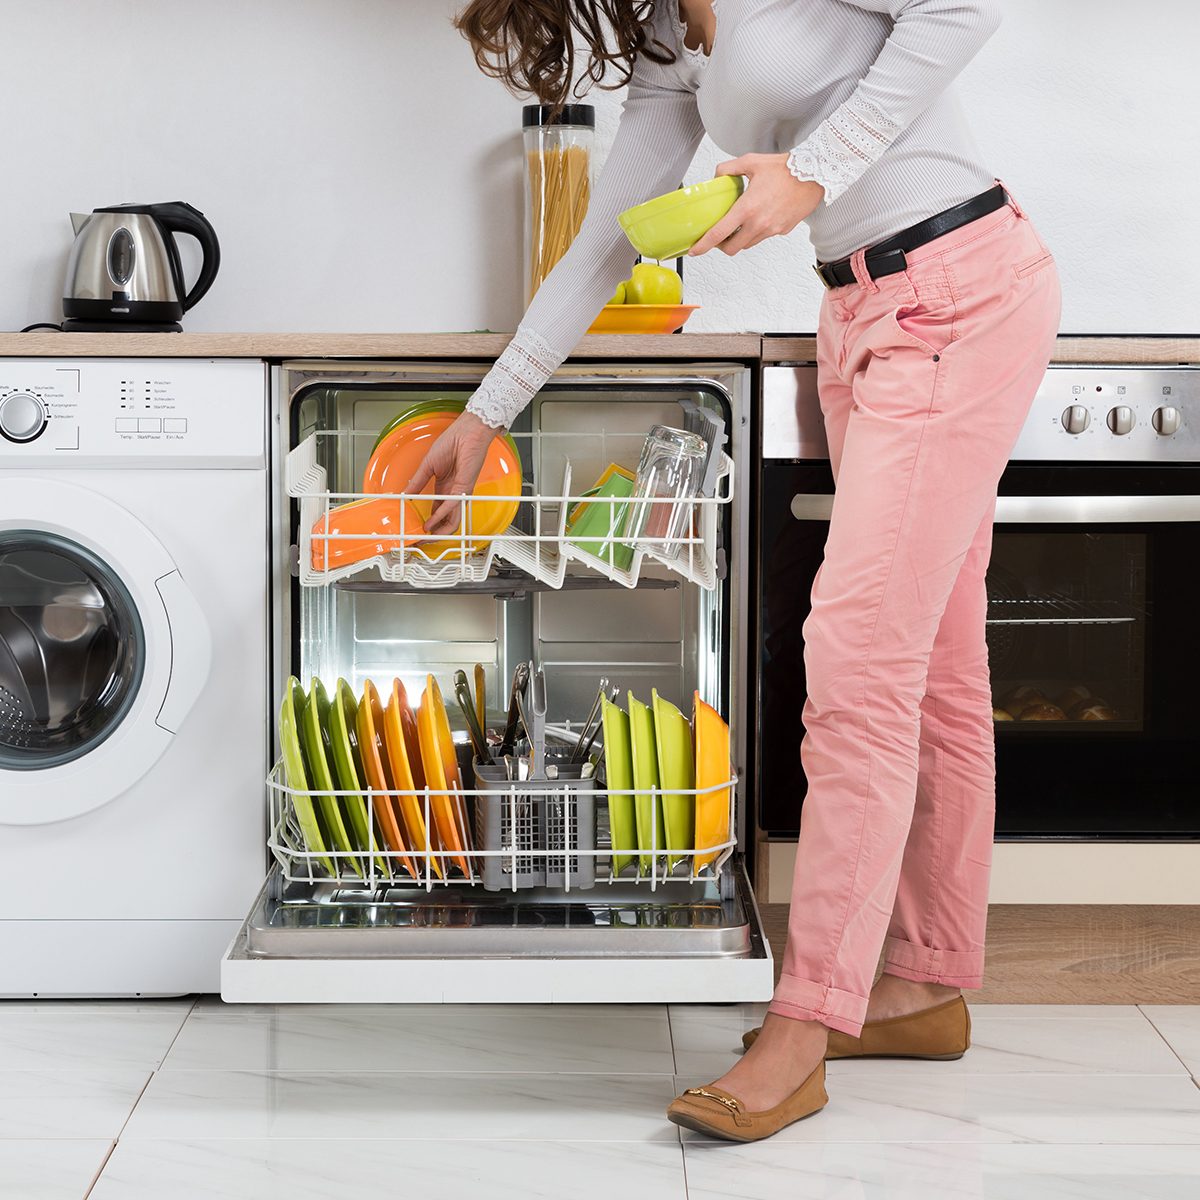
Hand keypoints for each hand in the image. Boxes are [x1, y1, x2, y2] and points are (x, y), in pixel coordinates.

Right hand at [405, 411, 501, 534]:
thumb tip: (405, 495)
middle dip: (433, 532)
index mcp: (444, 487)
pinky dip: (440, 515)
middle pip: (445, 520)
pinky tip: (431, 521)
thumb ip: (417, 482)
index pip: (435, 510)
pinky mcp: (464, 489)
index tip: (416, 528)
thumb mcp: (428, 465)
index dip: (427, 521)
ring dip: (438, 530)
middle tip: (421, 540)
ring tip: (426, 537)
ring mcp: (459, 492)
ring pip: (452, 519)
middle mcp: (452, 493)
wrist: (467, 432)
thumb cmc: (453, 442)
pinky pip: (451, 506)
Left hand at [688, 154, 824, 256]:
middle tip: (720, 235)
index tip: (695, 250)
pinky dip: (757, 231)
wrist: (814, 175)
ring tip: (741, 223)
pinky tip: (761, 216)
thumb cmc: (786, 168)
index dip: (704, 245)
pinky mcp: (782, 231)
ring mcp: (771, 230)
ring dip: (740, 238)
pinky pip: (764, 237)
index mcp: (747, 208)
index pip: (719, 234)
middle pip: (732, 248)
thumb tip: (717, 175)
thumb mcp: (751, 161)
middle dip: (722, 245)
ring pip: (748, 244)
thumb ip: (729, 168)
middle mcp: (758, 224)